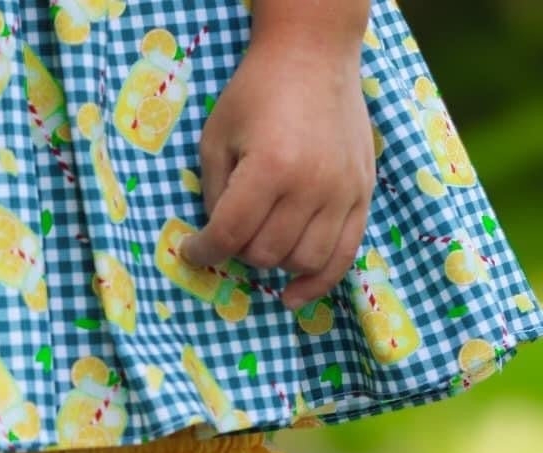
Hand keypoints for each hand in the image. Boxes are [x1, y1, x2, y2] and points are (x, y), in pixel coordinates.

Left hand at [178, 32, 375, 308]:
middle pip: (265, 253)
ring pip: (302, 261)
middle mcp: (310, 185)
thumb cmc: (257, 92)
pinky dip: (317, 282)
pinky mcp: (362, 194)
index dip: (202, 251)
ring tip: (261, 243)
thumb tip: (215, 242)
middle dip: (239, 250)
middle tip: (233, 231)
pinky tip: (293, 296)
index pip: (229, 235)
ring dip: (274, 262)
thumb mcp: (217, 137)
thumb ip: (214, 194)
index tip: (192, 251)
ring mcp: (342, 192)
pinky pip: (343, 257)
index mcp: (270, 167)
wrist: (314, 54)